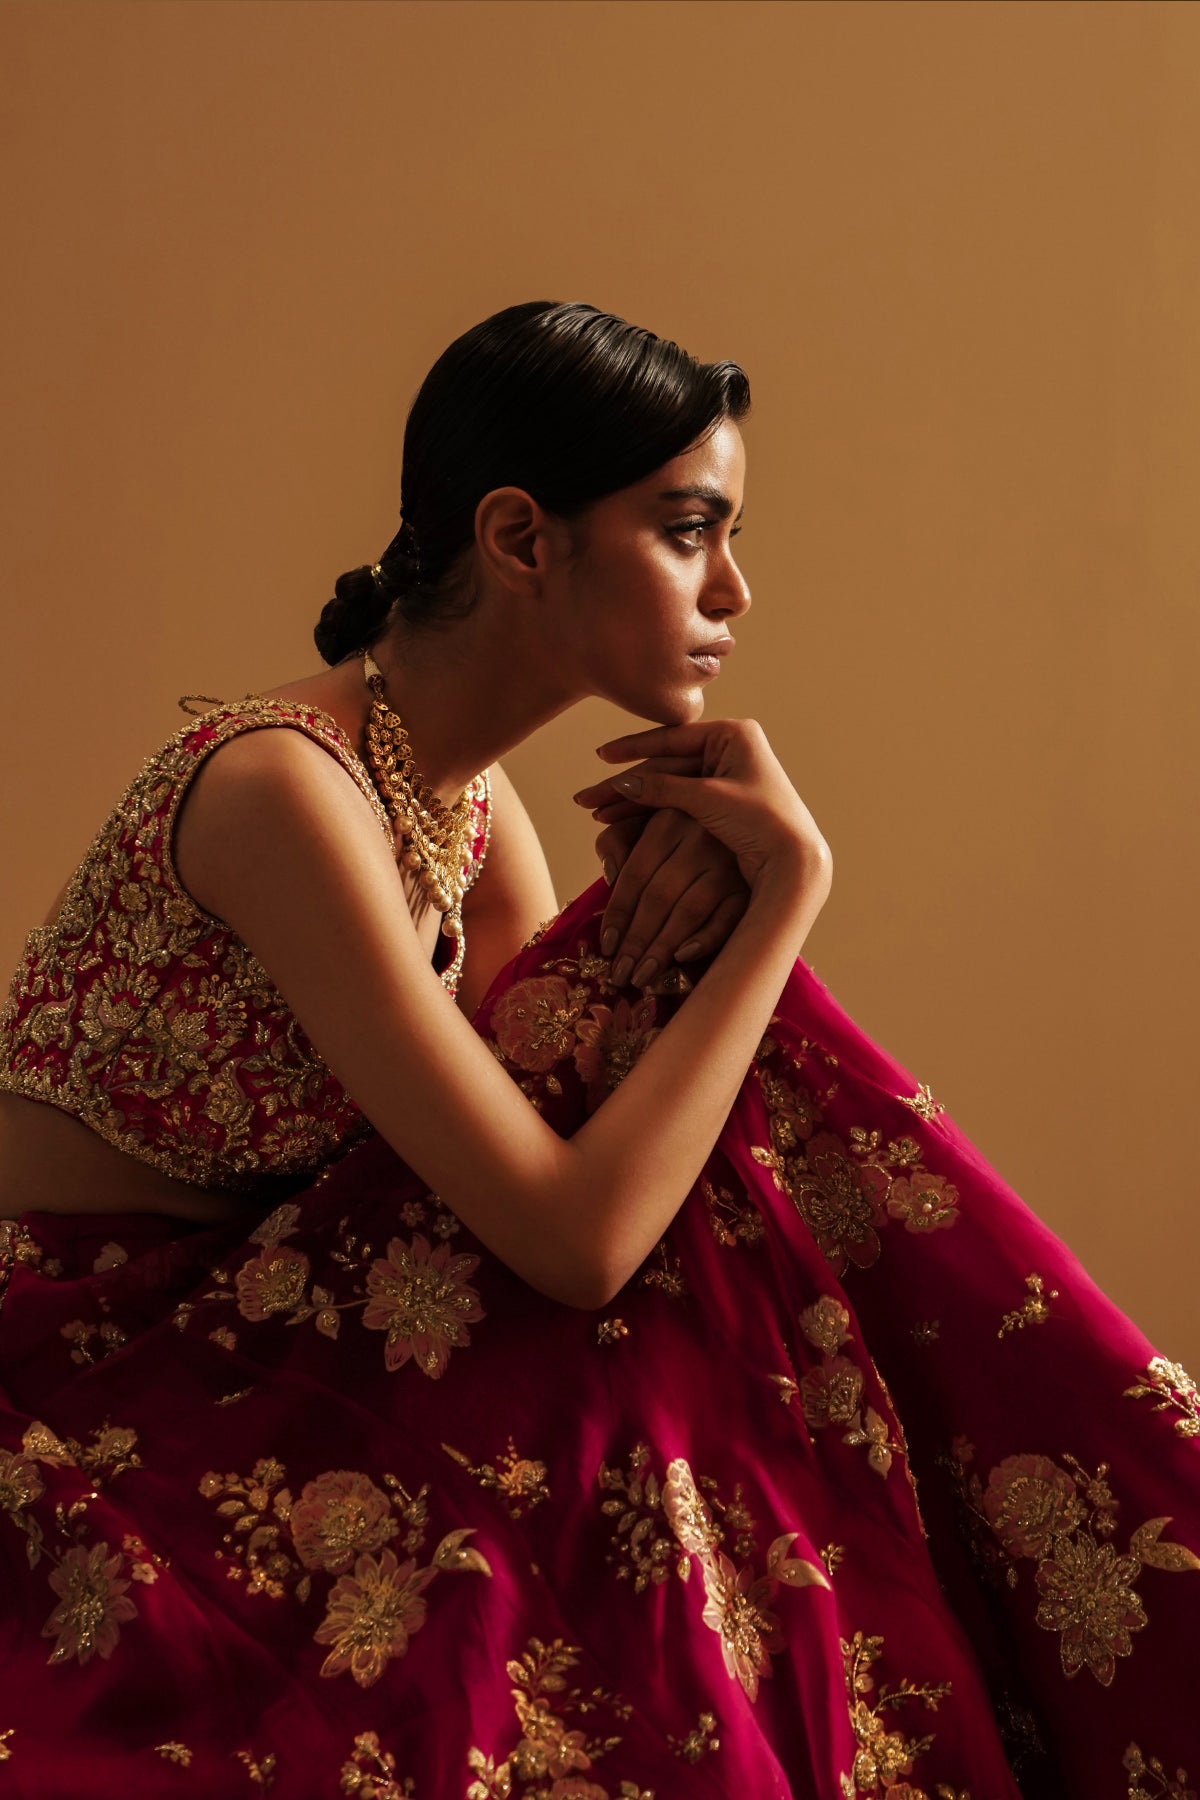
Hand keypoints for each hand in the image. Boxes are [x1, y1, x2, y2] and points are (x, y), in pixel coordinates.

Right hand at [574, 718, 829, 896]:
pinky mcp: (720, 801)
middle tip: (588, 799)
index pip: (671, 738)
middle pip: (664, 765)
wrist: (793, 861)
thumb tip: (622, 783)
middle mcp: (729, 750)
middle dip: (625, 784)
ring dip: (632, 800)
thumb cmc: (761, 821)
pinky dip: (649, 811)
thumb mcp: (708, 799)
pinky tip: (620, 818)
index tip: (601, 757)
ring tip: (598, 814)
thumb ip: (663, 787)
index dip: (632, 749)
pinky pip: (675, 801)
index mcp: (733, 735)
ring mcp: (724, 775)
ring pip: (666, 786)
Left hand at [588, 807, 749, 988]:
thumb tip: (611, 876)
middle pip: (659, 897)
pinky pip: (727, 920)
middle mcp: (700, 839)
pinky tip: (681, 958)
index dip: (618, 914)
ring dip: (662, 948)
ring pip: (688, 912)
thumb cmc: (677, 832)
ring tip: (642, 976)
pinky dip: (704, 940)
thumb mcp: (642, 822)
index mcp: (667, 821)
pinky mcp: (751, 887)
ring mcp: (729, 863)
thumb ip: (617, 841)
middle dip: (636, 940)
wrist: (736, 824)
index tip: (606, 946)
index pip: (635, 875)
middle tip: (621, 973)